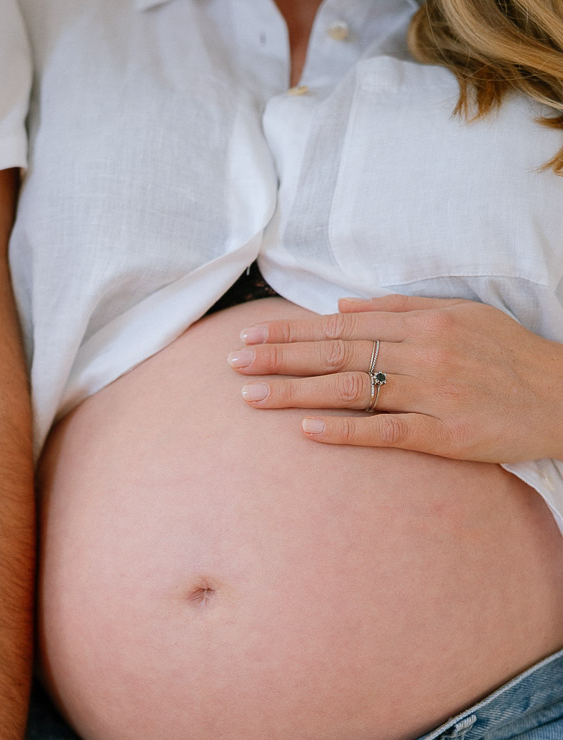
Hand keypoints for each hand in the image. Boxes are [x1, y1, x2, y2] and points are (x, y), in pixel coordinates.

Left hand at [228, 294, 562, 461]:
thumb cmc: (507, 356)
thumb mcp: (459, 315)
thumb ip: (398, 308)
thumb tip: (341, 306)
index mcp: (423, 321)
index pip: (341, 325)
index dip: (291, 331)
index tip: (249, 335)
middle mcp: (423, 352)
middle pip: (336, 353)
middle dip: (279, 357)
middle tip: (232, 363)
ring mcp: (434, 393)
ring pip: (352, 389)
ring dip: (296, 392)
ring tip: (250, 395)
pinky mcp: (447, 433)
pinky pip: (387, 431)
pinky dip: (346, 430)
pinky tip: (307, 430)